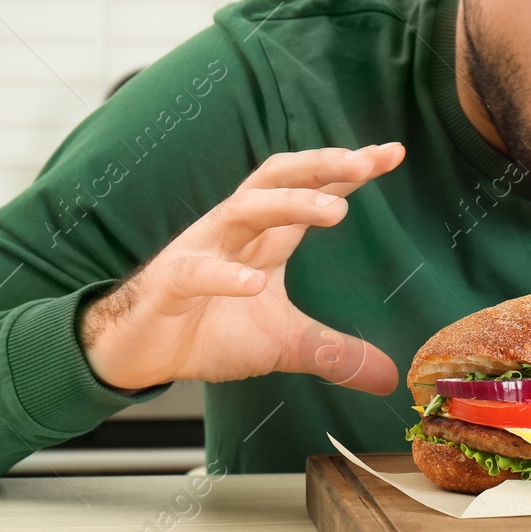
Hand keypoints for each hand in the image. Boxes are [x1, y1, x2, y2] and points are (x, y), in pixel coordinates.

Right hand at [80, 143, 406, 393]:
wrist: (139, 353)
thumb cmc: (208, 331)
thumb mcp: (284, 344)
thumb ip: (334, 353)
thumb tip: (389, 378)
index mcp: (264, 237)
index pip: (310, 192)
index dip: (348, 171)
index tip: (391, 153)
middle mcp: (234, 231)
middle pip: (277, 180)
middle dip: (321, 165)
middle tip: (364, 161)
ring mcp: (201, 252)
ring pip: (243, 210)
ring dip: (289, 205)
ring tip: (334, 209)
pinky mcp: (170, 284)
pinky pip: (196, 273)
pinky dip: (225, 276)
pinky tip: (254, 285)